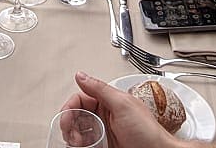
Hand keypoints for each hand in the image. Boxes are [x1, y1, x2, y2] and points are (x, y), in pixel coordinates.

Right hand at [61, 72, 180, 147]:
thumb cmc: (148, 132)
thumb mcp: (123, 105)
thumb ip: (100, 89)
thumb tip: (81, 75)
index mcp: (109, 101)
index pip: (81, 98)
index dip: (70, 106)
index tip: (66, 117)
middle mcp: (105, 115)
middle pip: (77, 115)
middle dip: (69, 123)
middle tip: (70, 133)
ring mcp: (104, 132)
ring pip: (79, 130)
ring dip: (73, 136)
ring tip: (78, 142)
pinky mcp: (104, 145)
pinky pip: (86, 143)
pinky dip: (80, 145)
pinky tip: (82, 146)